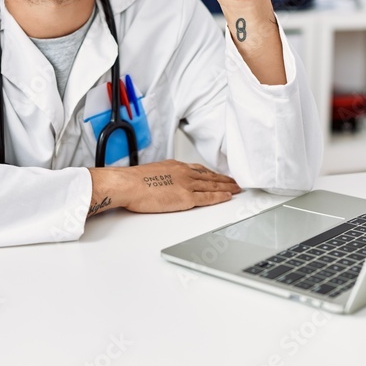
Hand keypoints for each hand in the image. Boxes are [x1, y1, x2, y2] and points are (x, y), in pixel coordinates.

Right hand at [87, 160, 240, 215]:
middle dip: (224, 179)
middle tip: (235, 182)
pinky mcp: (186, 198)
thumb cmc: (133, 181)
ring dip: (227, 187)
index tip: (219, 175)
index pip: (199, 169)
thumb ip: (163, 177)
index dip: (211, 173)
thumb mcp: (152, 173)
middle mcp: (184, 173)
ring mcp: (187, 185)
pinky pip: (208, 198)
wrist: (128, 184)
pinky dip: (220, 197)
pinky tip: (228, 197)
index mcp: (175, 166)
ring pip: (212, 185)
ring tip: (237, 189)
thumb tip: (164, 183)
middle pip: (210, 176)